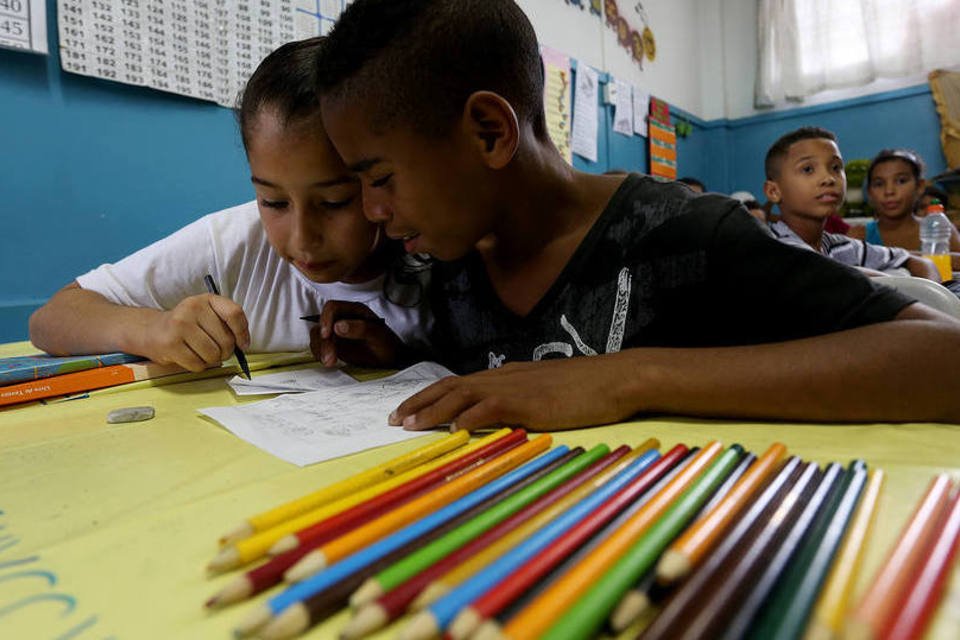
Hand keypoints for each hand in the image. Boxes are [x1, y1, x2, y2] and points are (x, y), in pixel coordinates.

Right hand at [144, 294, 248, 371]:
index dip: (242, 333)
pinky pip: (197, 364)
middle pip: (226, 340)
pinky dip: (198, 366)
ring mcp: (180, 325)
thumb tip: (243, 344)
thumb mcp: (208, 314)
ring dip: (212, 360)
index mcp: (207, 299)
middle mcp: (193, 308)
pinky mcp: (170, 344)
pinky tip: (190, 357)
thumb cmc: (188, 325)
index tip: (242, 345)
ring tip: (202, 353)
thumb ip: (227, 323)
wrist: (153, 330)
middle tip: (217, 352)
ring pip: (212, 354)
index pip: (234, 313)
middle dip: (225, 352)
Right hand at [310, 300, 405, 367]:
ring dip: (320, 348)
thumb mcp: (378, 336)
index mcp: (354, 310)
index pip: (333, 308)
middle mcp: (343, 318)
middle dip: (323, 341)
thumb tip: (338, 326)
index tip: (326, 335)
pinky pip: (319, 345)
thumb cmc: (387, 344)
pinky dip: (319, 353)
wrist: (391, 360)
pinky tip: (327, 361)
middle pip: (323, 324)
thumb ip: (361, 328)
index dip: (326, 319)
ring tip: (330, 363)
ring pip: (318, 335)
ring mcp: (337, 332)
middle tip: (330, 358)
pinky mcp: (334, 344)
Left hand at [389, 356, 639, 431]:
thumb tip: (502, 411)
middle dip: (418, 402)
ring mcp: (513, 386)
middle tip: (393, 418)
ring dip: (432, 410)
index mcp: (506, 375)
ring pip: (461, 394)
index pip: (458, 383)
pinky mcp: (527, 401)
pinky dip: (468, 417)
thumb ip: (521, 397)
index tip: (407, 409)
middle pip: (449, 385)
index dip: (429, 396)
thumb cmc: (586, 387)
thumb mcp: (546, 390)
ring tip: (409, 425)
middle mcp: (502, 376)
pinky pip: (489, 407)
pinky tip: (452, 429)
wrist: (614, 378)